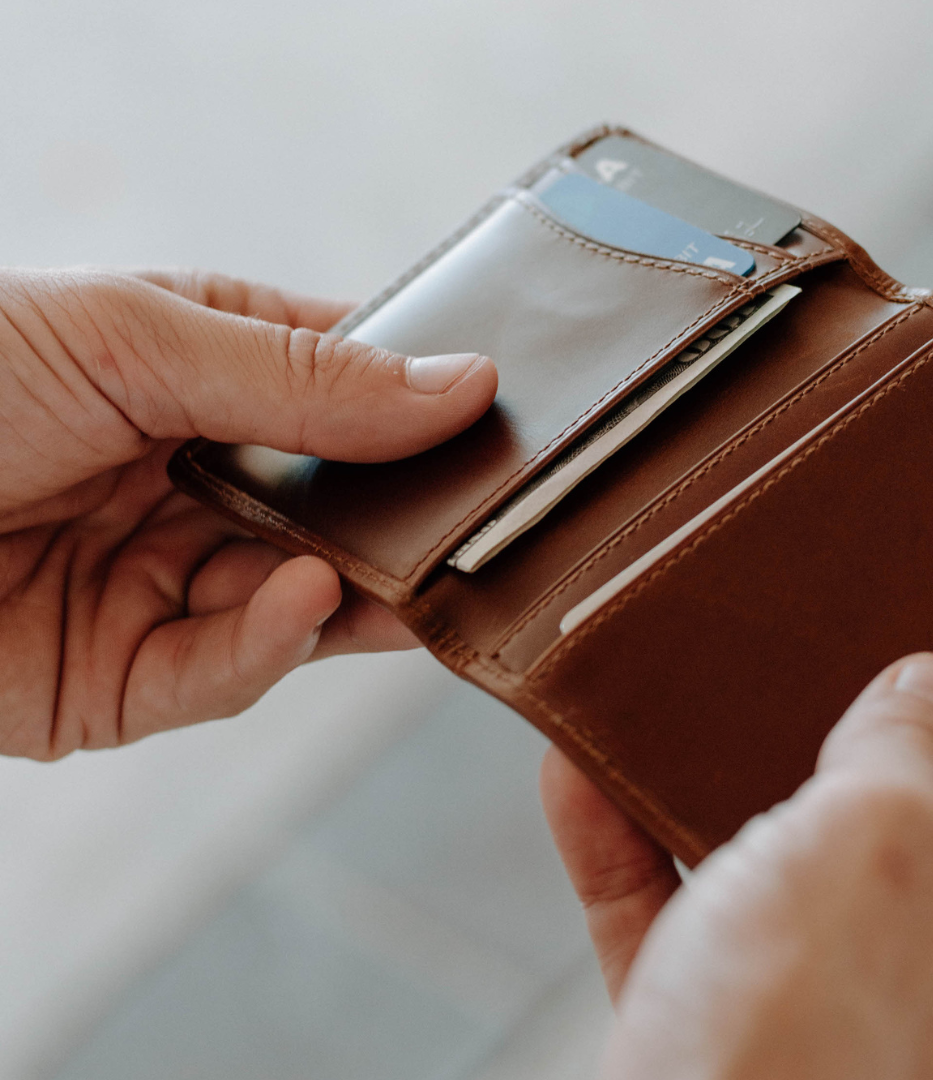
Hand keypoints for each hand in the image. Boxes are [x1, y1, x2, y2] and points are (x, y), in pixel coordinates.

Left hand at [0, 267, 495, 757]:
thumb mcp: (139, 340)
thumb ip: (305, 376)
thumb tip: (461, 383)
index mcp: (207, 382)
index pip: (348, 397)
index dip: (422, 412)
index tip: (499, 424)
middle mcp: (201, 486)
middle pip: (340, 516)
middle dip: (404, 526)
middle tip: (484, 527)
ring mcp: (171, 584)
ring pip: (303, 607)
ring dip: (354, 595)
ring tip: (407, 574)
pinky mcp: (129, 679)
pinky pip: (226, 672)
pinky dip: (270, 645)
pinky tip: (299, 606)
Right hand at [542, 653, 932, 1078]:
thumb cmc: (821, 1048)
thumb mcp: (884, 846)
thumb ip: (910, 750)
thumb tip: (928, 689)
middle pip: (916, 817)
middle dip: (857, 725)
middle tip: (817, 639)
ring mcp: (827, 1007)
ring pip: (775, 862)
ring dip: (707, 779)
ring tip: (668, 699)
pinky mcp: (726, 1034)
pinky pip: (678, 915)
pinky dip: (627, 849)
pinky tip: (576, 780)